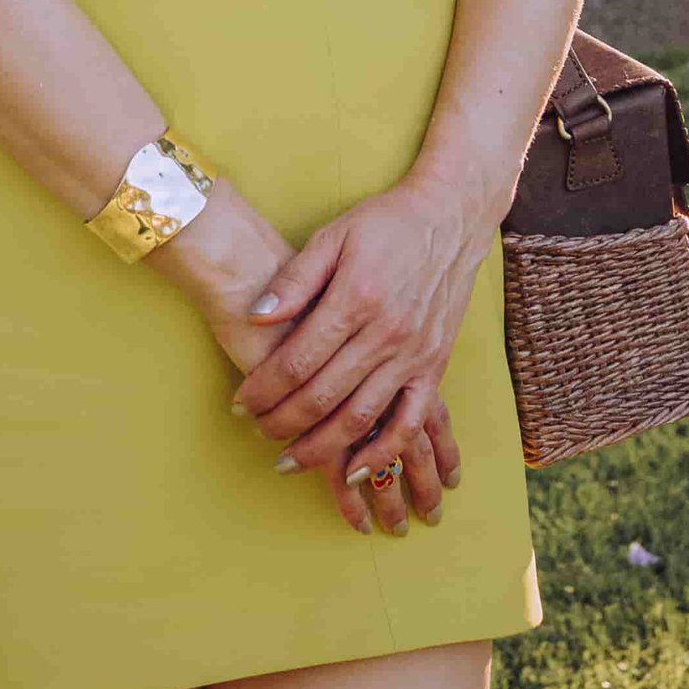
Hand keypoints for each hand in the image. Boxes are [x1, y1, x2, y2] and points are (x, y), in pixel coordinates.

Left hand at [227, 176, 491, 505]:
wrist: (449, 217)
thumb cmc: (385, 224)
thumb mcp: (333, 235)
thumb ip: (294, 280)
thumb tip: (256, 317)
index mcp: (355, 298)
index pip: (297, 360)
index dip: (263, 388)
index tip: (239, 403)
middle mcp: (386, 333)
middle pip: (323, 396)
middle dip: (282, 423)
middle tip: (257, 432)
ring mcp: (413, 354)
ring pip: (361, 417)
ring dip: (322, 448)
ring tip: (290, 461)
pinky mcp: (434, 366)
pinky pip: (410, 423)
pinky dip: (383, 453)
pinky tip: (355, 471)